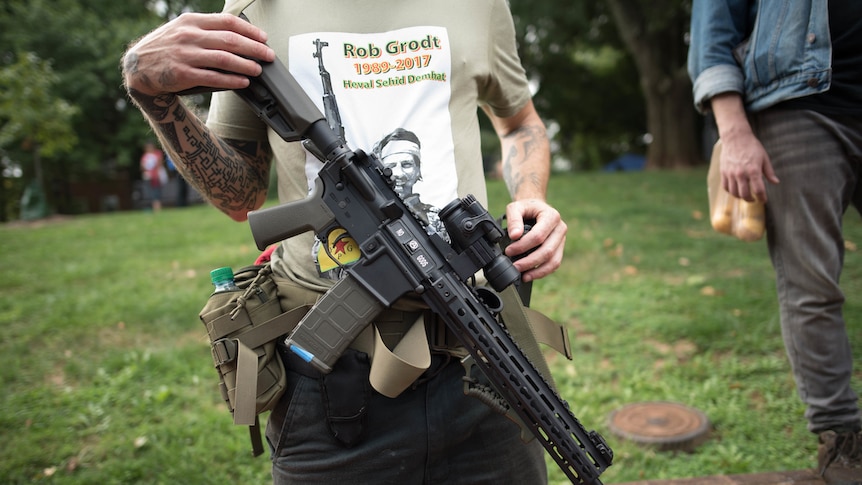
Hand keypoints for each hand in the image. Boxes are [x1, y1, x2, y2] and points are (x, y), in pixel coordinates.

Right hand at [122, 13, 274, 96]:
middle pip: (230, 40)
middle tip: (268, 55)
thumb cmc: (166, 48)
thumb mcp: (182, 29)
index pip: (227, 22)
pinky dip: (231, 80)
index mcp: (191, 21)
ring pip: (224, 58)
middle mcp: (188, 36)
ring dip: (245, 64)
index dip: (249, 30)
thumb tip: (238, 34)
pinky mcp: (182, 74)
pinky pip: (213, 77)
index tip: (264, 38)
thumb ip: (206, 29)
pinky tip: (243, 81)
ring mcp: (185, 55)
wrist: (138, 68)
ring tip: (258, 69)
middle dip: (254, 48)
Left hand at [503, 198, 566, 281]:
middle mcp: (560, 228)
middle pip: (547, 251)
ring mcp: (562, 240)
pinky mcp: (559, 249)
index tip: (509, 251)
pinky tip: (530, 275)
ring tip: (523, 275)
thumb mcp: (516, 207)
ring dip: (538, 271)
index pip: (538, 236)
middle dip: (529, 261)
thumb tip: (514, 235)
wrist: (536, 209)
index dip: (523, 246)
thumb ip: (514, 219)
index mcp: (551, 216)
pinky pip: (554, 264)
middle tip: (514, 266)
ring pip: (553, 261)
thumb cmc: (526, 208)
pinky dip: (543, 272)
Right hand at [720, 130, 779, 202]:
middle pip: (745, 194)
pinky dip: (731, 191)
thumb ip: (769, 172)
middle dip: (751, 200)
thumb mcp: (764, 158)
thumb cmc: (752, 146)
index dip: (762, 198)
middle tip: (754, 199)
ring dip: (740, 196)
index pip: (759, 190)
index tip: (764, 200)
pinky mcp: (723, 172)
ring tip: (745, 195)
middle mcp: (741, 174)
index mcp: (753, 170)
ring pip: (734, 192)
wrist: (736, 138)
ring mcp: (731, 173)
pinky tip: (736, 190)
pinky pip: (725, 187)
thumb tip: (776, 182)